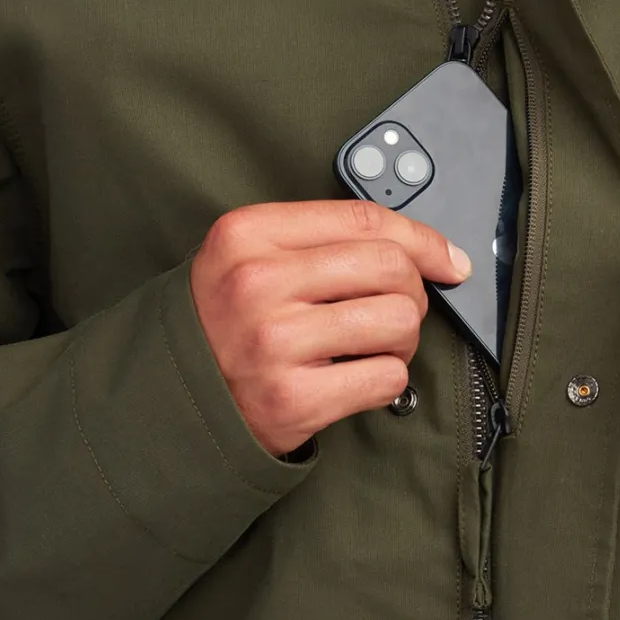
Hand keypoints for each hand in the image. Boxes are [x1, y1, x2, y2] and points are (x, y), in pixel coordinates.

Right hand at [190, 200, 470, 457]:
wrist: (171, 398)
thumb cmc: (228, 321)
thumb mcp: (254, 256)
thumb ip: (330, 240)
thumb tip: (439, 254)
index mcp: (248, 234)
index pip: (364, 220)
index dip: (422, 239)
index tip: (449, 260)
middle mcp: (257, 283)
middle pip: (391, 269)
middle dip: (412, 293)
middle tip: (392, 312)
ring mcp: (274, 342)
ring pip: (399, 322)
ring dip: (402, 340)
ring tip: (370, 347)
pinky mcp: (292, 399)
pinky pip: (387, 379)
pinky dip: (385, 382)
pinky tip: (353, 379)